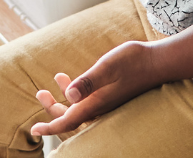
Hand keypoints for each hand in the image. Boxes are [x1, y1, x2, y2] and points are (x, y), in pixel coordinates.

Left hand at [30, 40, 170, 137]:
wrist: (158, 62)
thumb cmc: (133, 61)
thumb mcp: (107, 67)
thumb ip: (88, 81)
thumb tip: (69, 94)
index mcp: (96, 103)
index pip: (68, 122)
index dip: (49, 127)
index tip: (34, 130)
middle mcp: (100, 107)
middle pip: (70, 117)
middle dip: (52, 108)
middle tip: (40, 93)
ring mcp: (107, 103)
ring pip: (79, 109)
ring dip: (64, 98)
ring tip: (57, 77)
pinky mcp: (111, 97)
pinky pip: (88, 103)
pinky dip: (76, 94)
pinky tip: (75, 80)